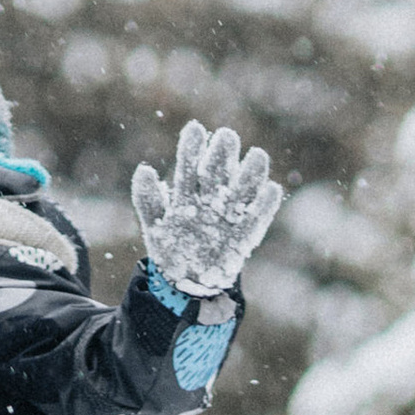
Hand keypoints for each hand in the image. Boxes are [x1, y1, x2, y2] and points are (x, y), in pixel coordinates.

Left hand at [131, 121, 283, 297]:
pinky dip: (265, 206)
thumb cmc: (172, 251)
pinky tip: (270, 190)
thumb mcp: (155, 228)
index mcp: (189, 192)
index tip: (195, 130)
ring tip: (257, 157)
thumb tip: (144, 170)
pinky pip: (257, 219)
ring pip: (243, 189)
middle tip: (227, 138)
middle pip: (219, 172)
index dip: (192, 148)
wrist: (188, 284)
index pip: (190, 165)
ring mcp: (230, 215)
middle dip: (223, 154)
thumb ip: (149, 200)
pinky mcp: (245, 235)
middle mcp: (212, 198)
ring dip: (251, 173)